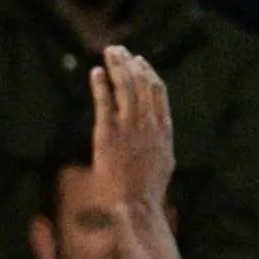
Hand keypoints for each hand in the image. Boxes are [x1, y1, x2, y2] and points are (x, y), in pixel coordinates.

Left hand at [87, 45, 174, 216]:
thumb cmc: (147, 194)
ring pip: (125, 87)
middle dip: (130, 63)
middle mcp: (148, 125)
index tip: (140, 61)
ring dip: (117, 67)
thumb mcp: (162, 165)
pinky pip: (104, 103)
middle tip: (119, 50)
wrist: (136, 208)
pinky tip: (96, 73)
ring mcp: (128, 129)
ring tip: (109, 53)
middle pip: (141, 83)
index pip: (158, 92)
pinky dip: (100, 85)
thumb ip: (159, 146)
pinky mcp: (108, 135)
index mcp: (162, 130)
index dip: (148, 73)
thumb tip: (157, 142)